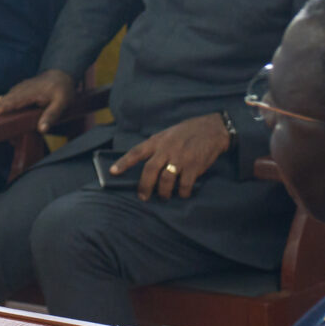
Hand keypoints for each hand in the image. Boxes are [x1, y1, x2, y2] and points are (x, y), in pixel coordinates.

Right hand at [0, 68, 77, 130]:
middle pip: (9, 97)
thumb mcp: (62, 103)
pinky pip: (12, 92)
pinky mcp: (23, 87)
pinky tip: (1, 101)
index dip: (4, 107)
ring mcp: (23, 86)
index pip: (16, 101)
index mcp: (34, 92)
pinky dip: (6, 98)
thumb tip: (42, 129)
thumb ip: (51, 115)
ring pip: (9, 94)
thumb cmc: (63, 89)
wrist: (61, 73)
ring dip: (0, 102)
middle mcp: (25, 88)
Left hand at [110, 112, 231, 201]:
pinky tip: (182, 193)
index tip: (112, 172)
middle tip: (143, 197)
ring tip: (164, 196)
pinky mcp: (194, 166)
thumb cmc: (186, 133)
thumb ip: (155, 147)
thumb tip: (143, 163)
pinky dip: (182, 192)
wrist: (212, 129)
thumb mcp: (166, 134)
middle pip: (150, 170)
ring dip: (163, 192)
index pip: (136, 152)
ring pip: (166, 180)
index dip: (123, 163)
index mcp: (157, 141)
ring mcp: (180, 158)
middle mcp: (167, 149)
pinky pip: (185, 184)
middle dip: (144, 186)